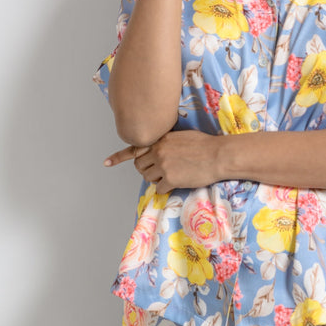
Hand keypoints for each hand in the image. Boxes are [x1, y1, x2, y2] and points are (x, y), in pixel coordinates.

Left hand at [103, 130, 222, 192]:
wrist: (219, 155)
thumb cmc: (206, 145)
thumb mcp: (182, 136)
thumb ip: (167, 142)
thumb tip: (160, 151)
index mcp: (161, 139)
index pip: (135, 148)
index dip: (119, 157)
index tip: (106, 163)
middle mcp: (158, 150)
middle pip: (140, 165)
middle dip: (147, 169)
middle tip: (160, 171)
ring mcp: (163, 165)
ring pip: (148, 177)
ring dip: (157, 179)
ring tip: (172, 175)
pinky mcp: (170, 178)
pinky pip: (159, 188)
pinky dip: (166, 188)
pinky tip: (178, 182)